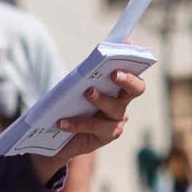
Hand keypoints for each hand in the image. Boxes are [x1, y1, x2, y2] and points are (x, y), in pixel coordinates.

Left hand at [29, 70, 146, 182]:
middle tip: (114, 74)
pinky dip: (78, 123)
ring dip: (102, 99)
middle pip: (136, 88)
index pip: (130, 72)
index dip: (131, 63)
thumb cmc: (65, 107)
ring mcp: (117, 120)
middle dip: (127, 79)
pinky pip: (96, 128)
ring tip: (87, 92)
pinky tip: (62, 122)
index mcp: (116, 86)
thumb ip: (81, 78)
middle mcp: (122, 102)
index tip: (126, 53)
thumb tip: (81, 70)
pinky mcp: (107, 136)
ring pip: (115, 108)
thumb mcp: (71, 89)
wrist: (54, 138)